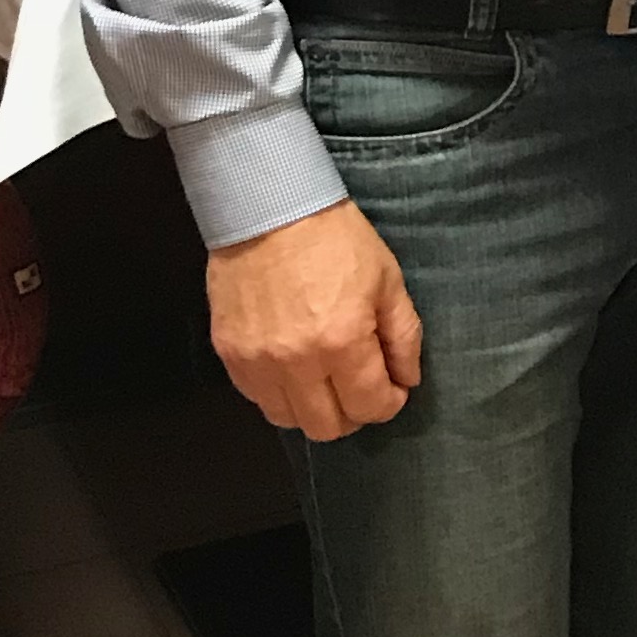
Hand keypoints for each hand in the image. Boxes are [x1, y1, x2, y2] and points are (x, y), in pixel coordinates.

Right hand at [208, 200, 421, 440]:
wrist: (269, 208)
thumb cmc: (335, 238)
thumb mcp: (388, 279)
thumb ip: (404, 336)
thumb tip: (407, 379)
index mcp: (343, 342)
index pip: (369, 407)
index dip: (389, 404)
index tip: (393, 388)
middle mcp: (297, 362)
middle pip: (327, 428)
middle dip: (353, 414)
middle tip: (360, 388)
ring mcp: (257, 361)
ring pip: (287, 420)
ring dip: (312, 409)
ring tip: (325, 381)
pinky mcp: (229, 353)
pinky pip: (256, 397)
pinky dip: (278, 393)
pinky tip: (293, 368)